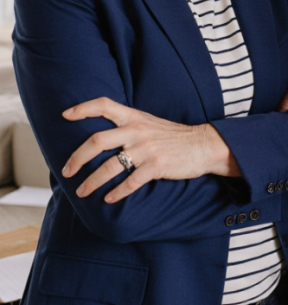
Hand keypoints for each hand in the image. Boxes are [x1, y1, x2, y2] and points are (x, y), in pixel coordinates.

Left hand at [61, 98, 237, 202]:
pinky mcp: (157, 165)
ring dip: (92, 182)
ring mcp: (147, 148)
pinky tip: (109, 199)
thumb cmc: (174, 136)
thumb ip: (129, 125)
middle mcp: (138, 130)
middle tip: (67, 171)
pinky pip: (130, 182)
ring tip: (82, 192)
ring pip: (109, 166)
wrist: (204, 145)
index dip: (83, 108)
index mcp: (135, 117)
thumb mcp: (150, 123)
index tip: (65, 116)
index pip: (105, 105)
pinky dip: (116, 193)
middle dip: (77, 158)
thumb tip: (101, 137)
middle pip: (97, 141)